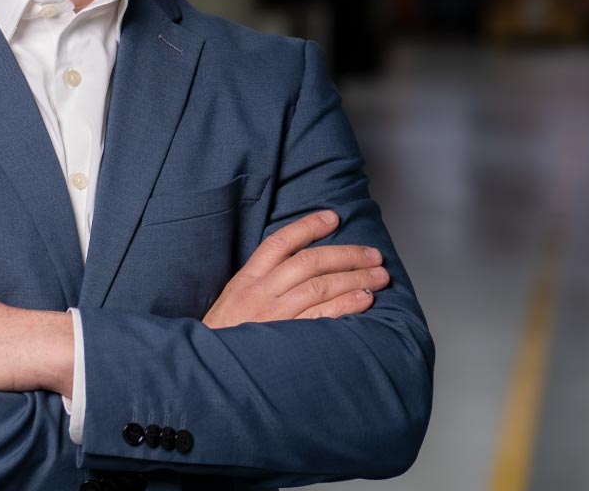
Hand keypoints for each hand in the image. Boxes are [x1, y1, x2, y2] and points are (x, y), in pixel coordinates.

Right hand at [202, 210, 388, 328]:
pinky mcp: (287, 340)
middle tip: (372, 254)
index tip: (333, 217)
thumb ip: (261, 283)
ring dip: (355, 279)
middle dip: (346, 255)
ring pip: (320, 286)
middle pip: (309, 262)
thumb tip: (299, 269)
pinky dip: (347, 305)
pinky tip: (365, 300)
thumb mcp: (233, 301)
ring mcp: (275, 316)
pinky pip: (323, 317)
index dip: (308, 226)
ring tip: (379, 276)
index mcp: (246, 279)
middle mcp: (261, 293)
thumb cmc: (224, 337)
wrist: (209, 371)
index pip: (280, 242)